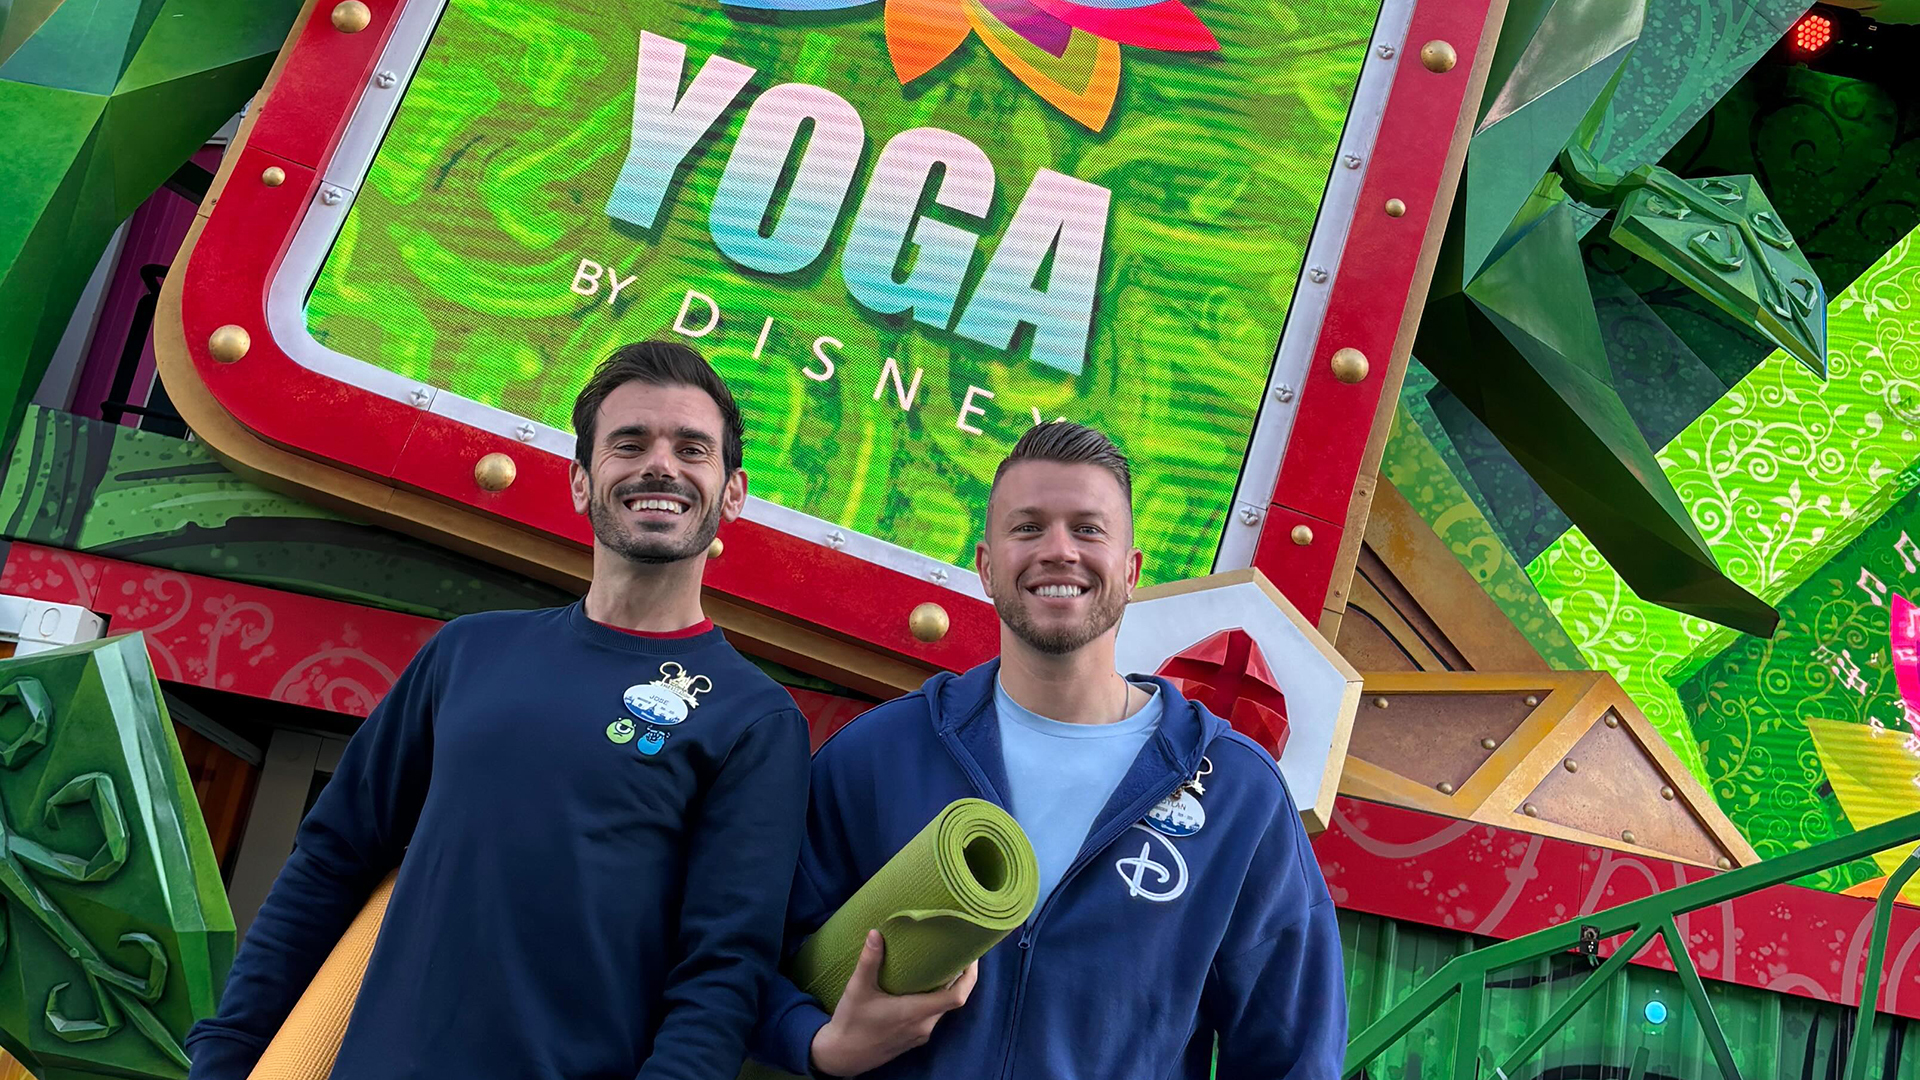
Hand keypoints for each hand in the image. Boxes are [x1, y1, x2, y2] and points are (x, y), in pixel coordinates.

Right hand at [810, 930, 977, 1076]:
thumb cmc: (851, 1023)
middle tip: (956, 953)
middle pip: (953, 1000)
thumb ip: (869, 961)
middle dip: (959, 977)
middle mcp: (923, 1026)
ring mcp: (919, 1034)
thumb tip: (876, 933)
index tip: (971, 957)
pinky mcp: (913, 1039)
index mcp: (915, 1012)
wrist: (842, 1056)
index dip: (969, 976)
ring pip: (942, 1008)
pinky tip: (922, 987)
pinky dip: (933, 1000)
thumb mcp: (858, 989)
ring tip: (941, 965)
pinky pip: (932, 1017)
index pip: (957, 997)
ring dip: (946, 989)